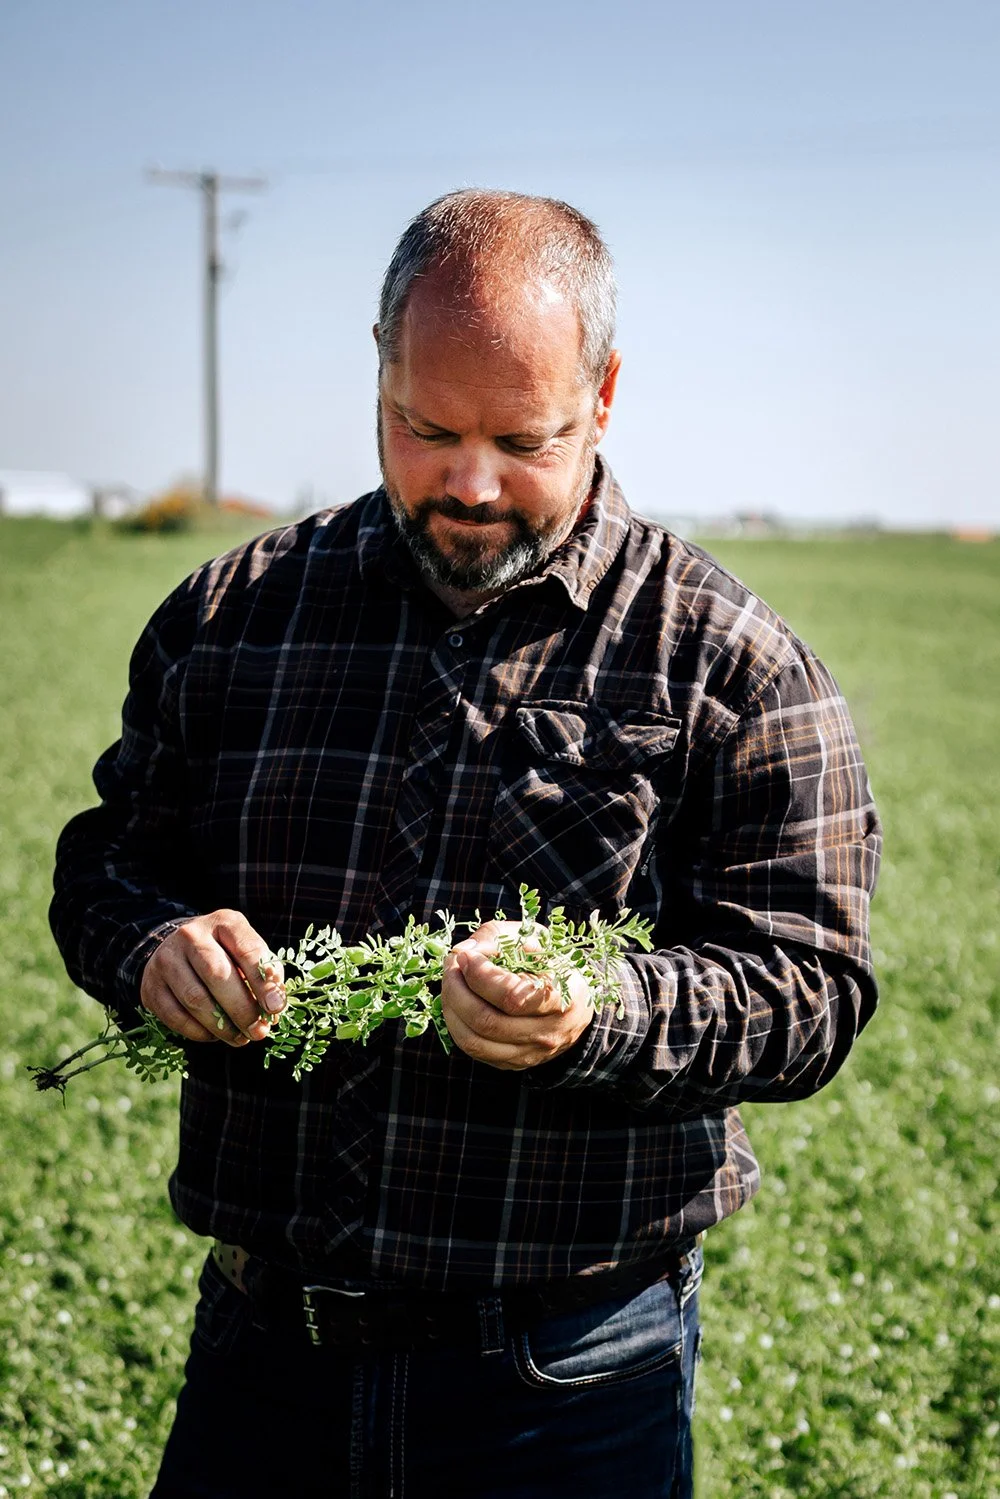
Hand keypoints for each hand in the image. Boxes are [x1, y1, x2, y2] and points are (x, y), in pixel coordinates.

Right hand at [140, 909, 284, 1046]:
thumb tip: (274, 1008)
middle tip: (258, 1032)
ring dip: (222, 1026)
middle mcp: (191, 935)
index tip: (275, 1007)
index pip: (247, 950)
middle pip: (217, 975)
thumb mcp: (245, 953)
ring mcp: (166, 959)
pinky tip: (214, 1036)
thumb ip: (262, 975)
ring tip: (241, 1039)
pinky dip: (199, 1032)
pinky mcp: (151, 985)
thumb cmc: (223, 954)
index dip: (263, 981)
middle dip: (242, 1009)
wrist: (175, 950)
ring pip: (195, 998)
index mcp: (224, 922)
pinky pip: (175, 1016)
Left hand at [441, 920, 593, 1070]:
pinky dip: (456, 1025)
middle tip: (451, 966)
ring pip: (475, 1042)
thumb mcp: (535, 939)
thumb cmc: (550, 964)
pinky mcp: (513, 1063)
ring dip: (451, 1009)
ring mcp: (530, 1053)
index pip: (512, 997)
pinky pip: (474, 1051)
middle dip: (457, 991)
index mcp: (561, 998)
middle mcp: (547, 1032)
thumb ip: (499, 937)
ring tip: (450, 984)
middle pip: (488, 1022)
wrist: (575, 1004)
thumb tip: (463, 952)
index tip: (465, 956)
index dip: (480, 976)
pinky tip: (457, 1004)